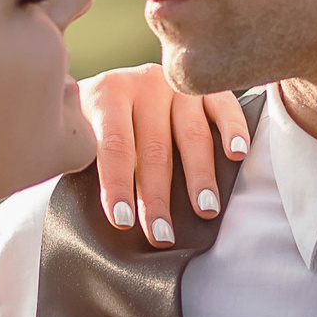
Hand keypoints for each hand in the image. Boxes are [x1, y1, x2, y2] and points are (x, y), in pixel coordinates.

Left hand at [79, 64, 252, 246]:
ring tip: (205, 209)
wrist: (109, 82)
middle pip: (154, 148)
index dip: (118, 184)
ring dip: (199, 175)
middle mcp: (144, 84)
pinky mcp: (206, 87)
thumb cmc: (95, 120)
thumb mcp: (80, 130)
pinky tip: (237, 155)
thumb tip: (80, 194)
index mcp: (106, 94)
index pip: (113, 145)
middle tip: (162, 234)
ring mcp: (178, 85)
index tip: (122, 220)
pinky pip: (224, 107)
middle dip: (157, 197)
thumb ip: (81, 154)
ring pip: (192, 134)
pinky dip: (233, 129)